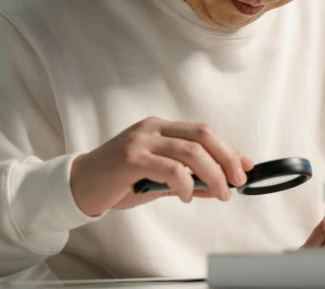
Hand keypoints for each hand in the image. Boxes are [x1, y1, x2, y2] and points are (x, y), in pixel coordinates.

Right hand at [70, 117, 254, 216]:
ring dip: (212, 174)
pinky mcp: (131, 157)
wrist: (78, 185)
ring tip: (219, 193)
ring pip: (191, 151)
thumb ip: (186, 178)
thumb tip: (216, 186)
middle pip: (202, 136)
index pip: (203, 133)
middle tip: (237, 181)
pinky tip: (186, 196)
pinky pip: (170, 168)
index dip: (228, 149)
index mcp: (161, 128)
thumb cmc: (117, 180)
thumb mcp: (157, 178)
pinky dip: (185, 183)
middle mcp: (153, 128)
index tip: (246, 166)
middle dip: (226, 159)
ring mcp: (142, 140)